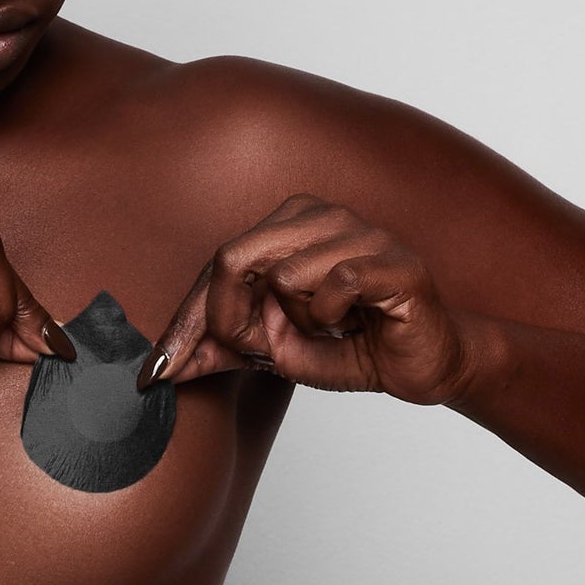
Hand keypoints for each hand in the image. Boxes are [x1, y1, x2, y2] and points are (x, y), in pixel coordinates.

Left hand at [139, 195, 474, 404]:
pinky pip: (333, 282)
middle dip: (232, 320)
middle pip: (237, 257)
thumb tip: (166, 364)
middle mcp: (323, 216)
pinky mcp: (391, 261)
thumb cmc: (355, 347)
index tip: (163, 367)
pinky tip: (348, 323)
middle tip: (256, 350)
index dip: (190, 319)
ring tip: (323, 330)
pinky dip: (329, 316)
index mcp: (292, 225)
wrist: (421, 365)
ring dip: (294, 322)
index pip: (221, 261)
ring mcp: (360, 232)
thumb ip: (224, 349)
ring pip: (284, 274)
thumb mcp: (275, 351)